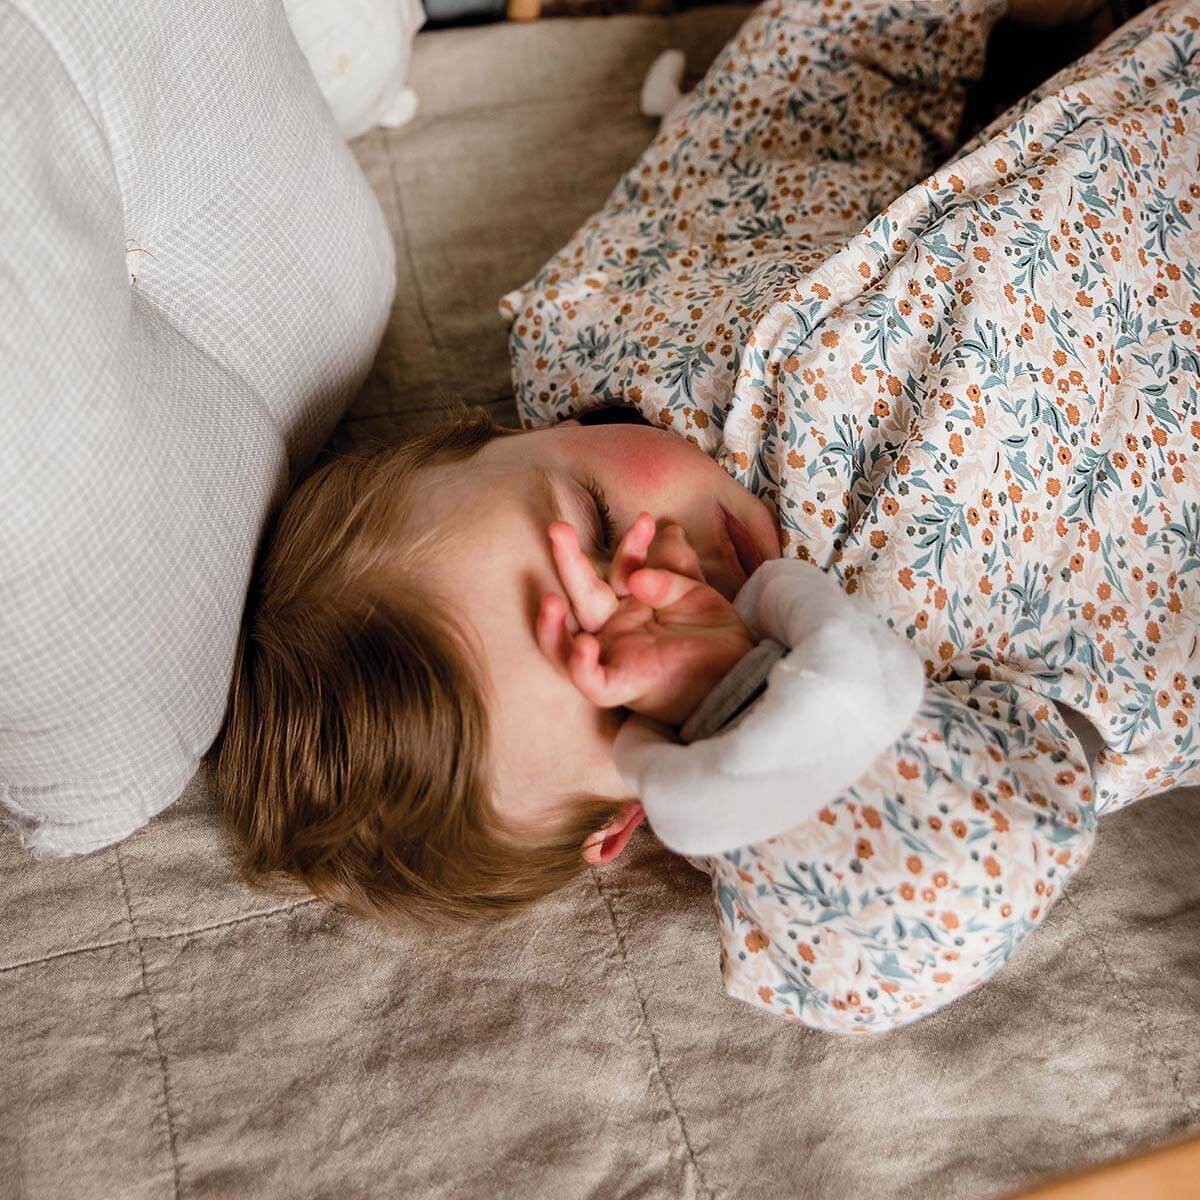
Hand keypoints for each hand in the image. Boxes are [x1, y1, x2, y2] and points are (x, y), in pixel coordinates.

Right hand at [536, 510, 757, 727]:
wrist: (740, 679)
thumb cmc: (717, 640)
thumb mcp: (698, 595)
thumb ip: (678, 568)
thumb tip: (669, 530)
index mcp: (633, 604)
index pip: (622, 569)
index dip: (631, 545)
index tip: (646, 521)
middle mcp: (616, 628)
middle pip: (583, 594)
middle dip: (568, 561)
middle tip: (557, 528)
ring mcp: (614, 657)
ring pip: (566, 644)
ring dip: (553, 624)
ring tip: (549, 601)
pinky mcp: (622, 687)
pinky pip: (591, 682)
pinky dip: (581, 666)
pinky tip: (584, 645)